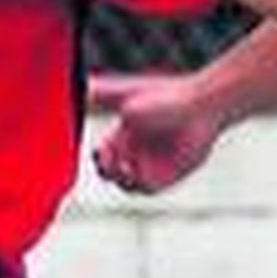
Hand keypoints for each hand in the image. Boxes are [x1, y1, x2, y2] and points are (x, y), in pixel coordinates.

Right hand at [92, 75, 223, 194]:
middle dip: (105, 170)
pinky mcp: (171, 175)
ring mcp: (154, 165)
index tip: (100, 149)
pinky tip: (136, 171)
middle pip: (111, 173)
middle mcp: (138, 152)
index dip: (98, 156)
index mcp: (125, 135)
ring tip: (123, 167)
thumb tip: (76, 88)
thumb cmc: (164, 97)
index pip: (102, 156)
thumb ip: (97, 95)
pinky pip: (148, 189)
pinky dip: (138, 184)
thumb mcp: (123, 96)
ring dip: (120, 179)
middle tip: (108, 160)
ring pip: (127, 185)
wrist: (200, 105)